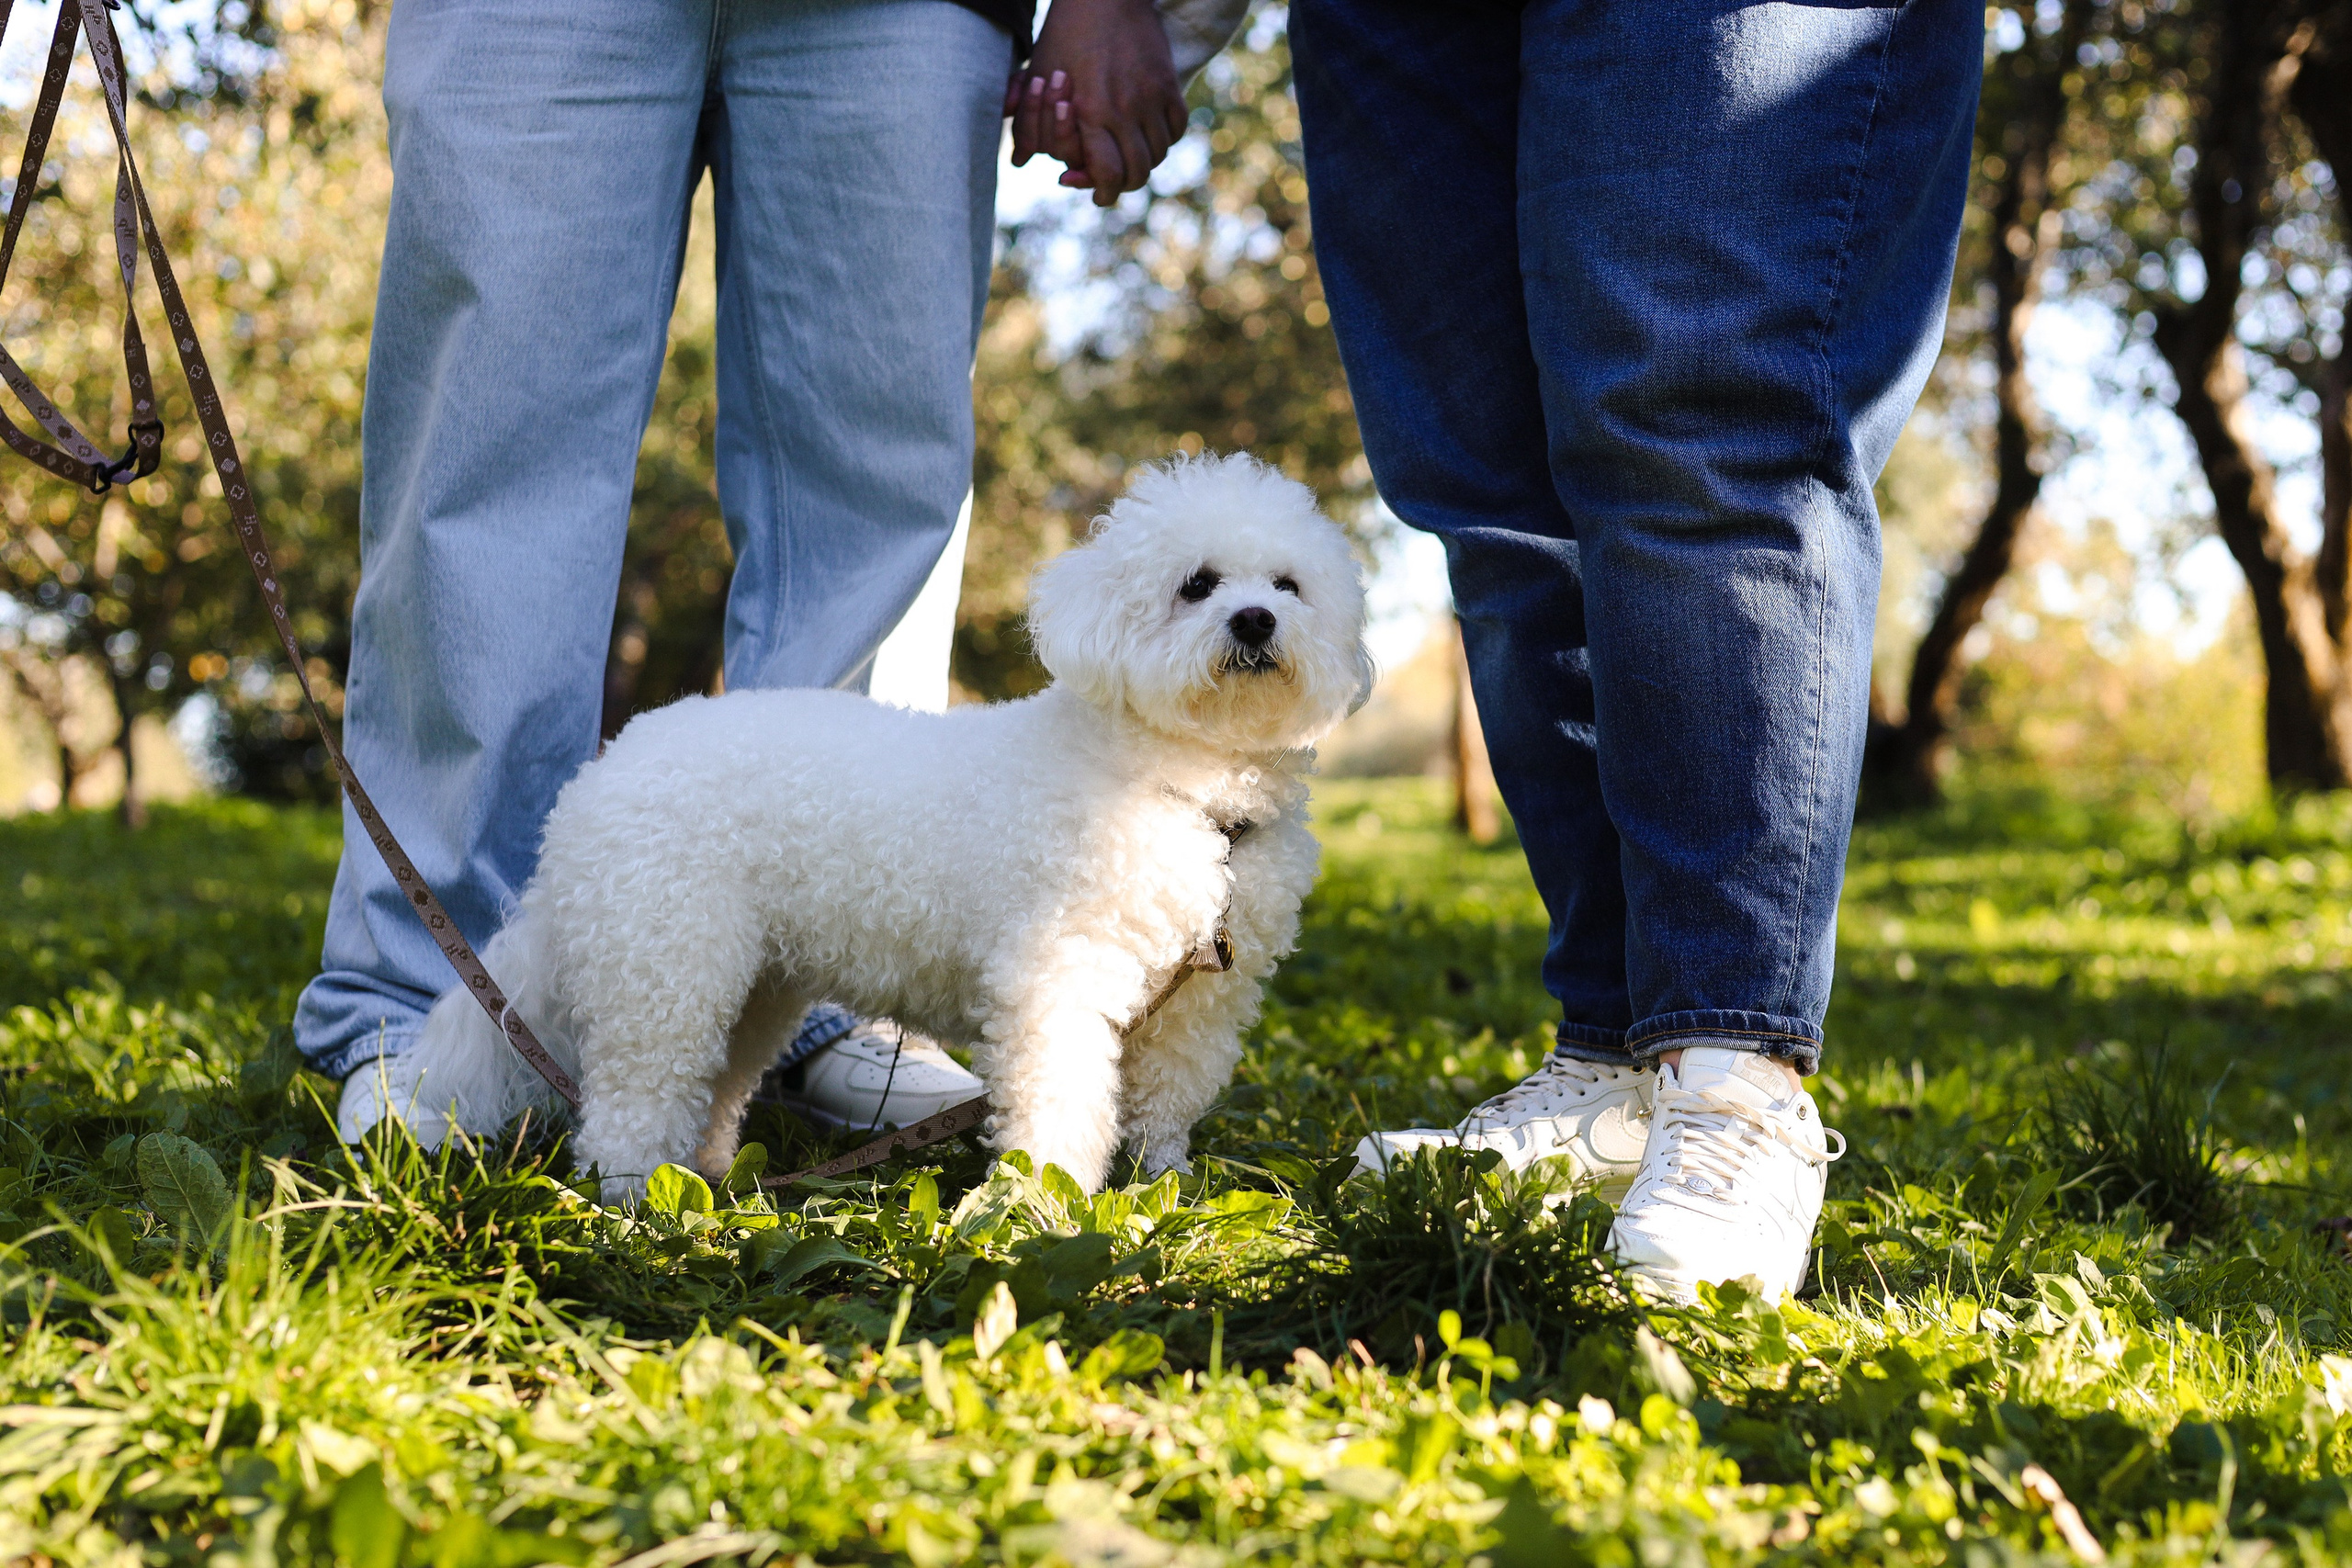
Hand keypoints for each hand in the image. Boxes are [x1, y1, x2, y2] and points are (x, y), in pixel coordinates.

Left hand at [1003, 0, 1187, 207]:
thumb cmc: (1064, 34)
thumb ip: (1029, 124)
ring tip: (1128, 159)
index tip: (1096, 195)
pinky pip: (1176, 128)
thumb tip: (1019, 162)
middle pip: (1136, 172)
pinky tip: (1149, 136)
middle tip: (1112, 185)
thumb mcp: (1039, 75)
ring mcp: (1150, 97)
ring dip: (1143, 163)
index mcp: (1090, 110)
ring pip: (1157, 154)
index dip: (1101, 191)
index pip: (1106, 173)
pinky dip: (1164, 139)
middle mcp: (1124, 109)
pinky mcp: (1167, 84)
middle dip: (1123, 185)